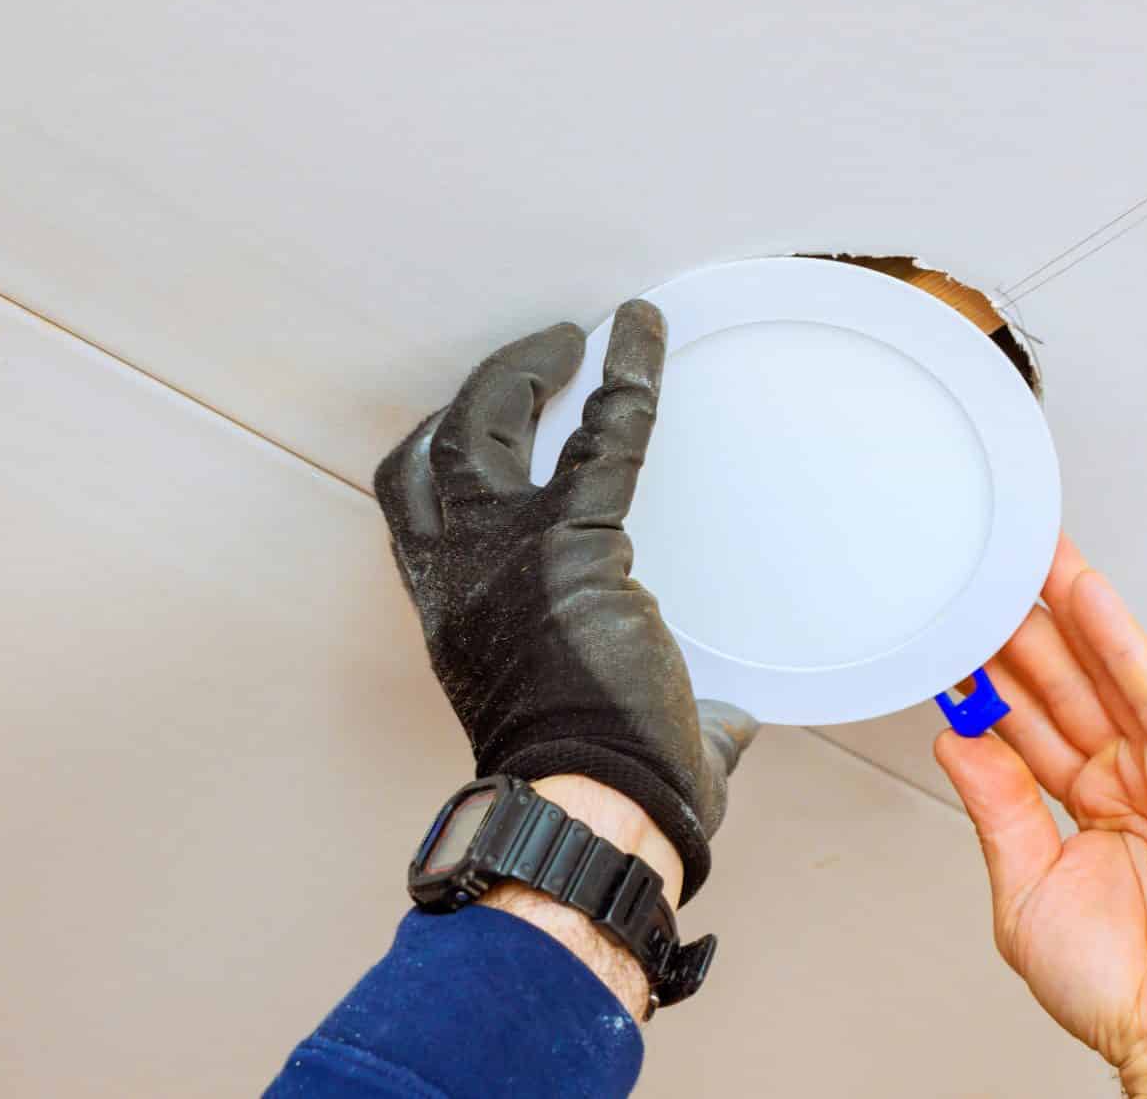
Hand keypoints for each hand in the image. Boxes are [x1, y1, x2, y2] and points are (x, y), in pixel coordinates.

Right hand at [374, 301, 755, 903]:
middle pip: (433, 452)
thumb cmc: (603, 798)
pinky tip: (645, 333)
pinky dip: (627, 378)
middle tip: (539, 358)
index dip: (441, 452)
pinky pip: (604, 437)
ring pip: (485, 425)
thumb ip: (670, 713)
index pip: (417, 510)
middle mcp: (460, 580)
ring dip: (523, 370)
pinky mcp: (573, 543)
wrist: (596, 813)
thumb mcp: (610, 740)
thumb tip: (728, 726)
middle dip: (479, 393)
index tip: (484, 415)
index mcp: (456, 621)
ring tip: (574, 340)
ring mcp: (505, 556)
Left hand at [934, 537, 1146, 1096]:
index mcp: (1087, 806)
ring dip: (1066, 610)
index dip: (988, 675)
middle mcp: (1127, 781)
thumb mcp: (1026, 890)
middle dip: (1021, 626)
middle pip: (1064, 684)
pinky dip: (1123, 643)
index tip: (948, 630)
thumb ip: (995, 807)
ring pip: (1107, 674)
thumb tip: (956, 740)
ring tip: (1025, 554)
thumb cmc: (1126, 991)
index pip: (1027, 722)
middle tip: (979, 569)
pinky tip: (1088, 597)